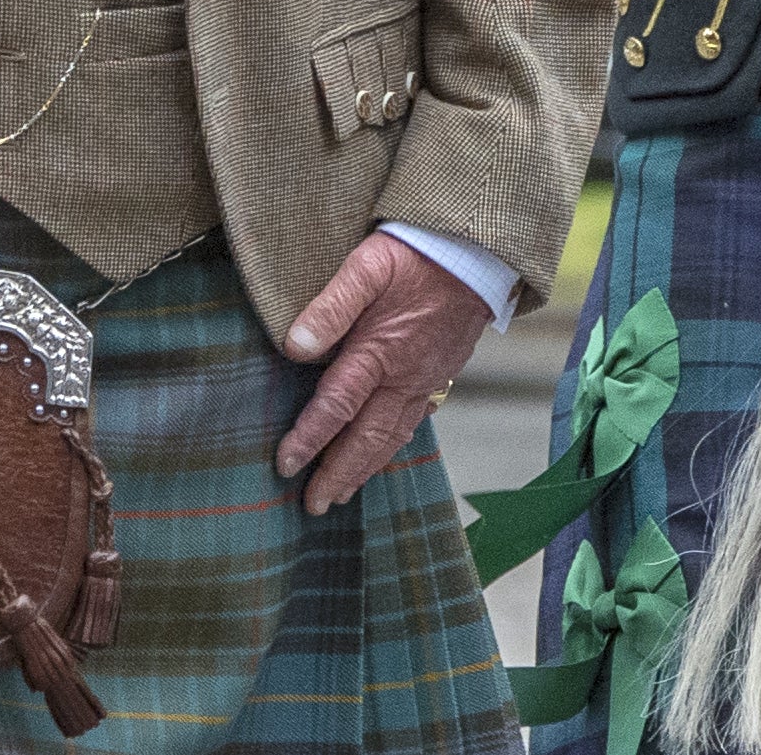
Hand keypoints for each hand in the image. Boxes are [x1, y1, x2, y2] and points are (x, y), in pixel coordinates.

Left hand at [275, 232, 492, 512]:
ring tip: (341, 494)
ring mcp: (424, 380)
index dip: (309, 438)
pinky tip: (380, 455)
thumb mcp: (365, 268)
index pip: (336, 406)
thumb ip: (329, 307)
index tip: (285, 467)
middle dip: (338, 473)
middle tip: (312, 506)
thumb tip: (293, 347)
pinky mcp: (437, 375)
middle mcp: (403, 376)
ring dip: (364, 468)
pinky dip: (392, 447)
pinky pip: (412, 422)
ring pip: (391, 437)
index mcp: (379, 352)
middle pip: (366, 437)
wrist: (475, 254)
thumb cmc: (414, 256)